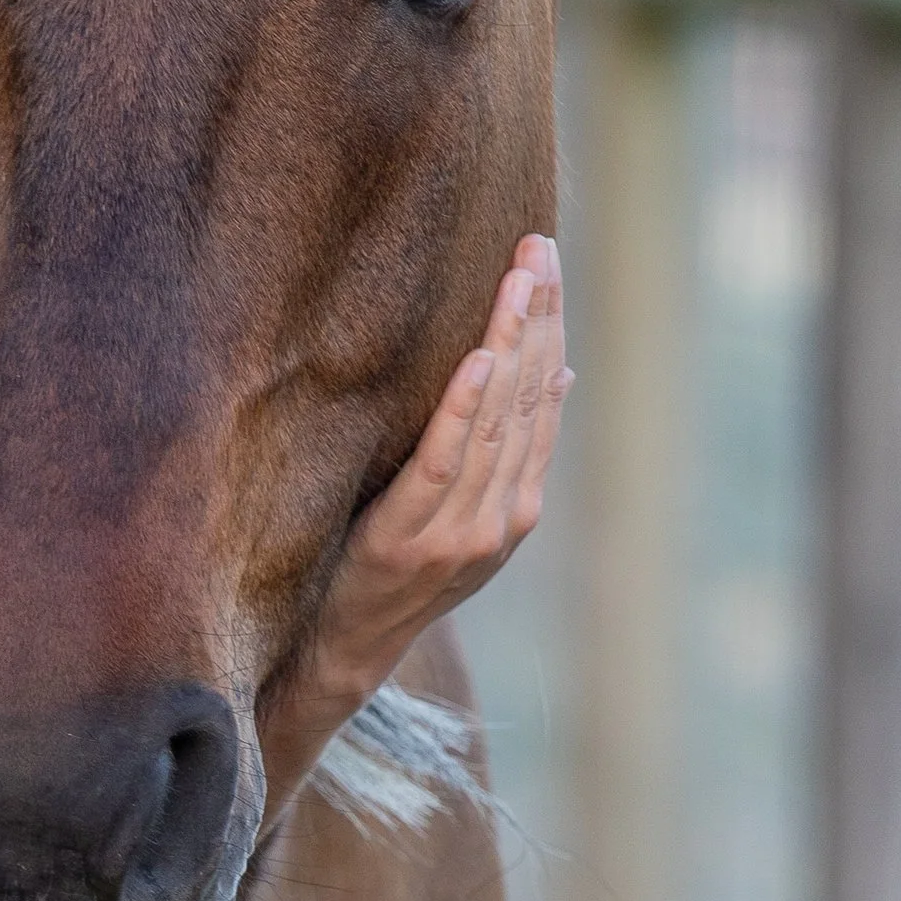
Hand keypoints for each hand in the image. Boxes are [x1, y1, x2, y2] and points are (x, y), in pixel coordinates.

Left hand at [260, 237, 569, 809]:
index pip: (543, 399)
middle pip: (526, 399)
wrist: (345, 652)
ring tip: (520, 279)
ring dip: (510, 343)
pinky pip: (443, 460)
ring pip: (495, 421)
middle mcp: (502, 516)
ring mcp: (462, 531)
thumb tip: (555, 375)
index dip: (549, 329)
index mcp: (518, 506)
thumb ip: (506, 453)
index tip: (548, 264)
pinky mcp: (413, 537)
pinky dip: (463, 408)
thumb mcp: (460, 510)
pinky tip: (475, 358)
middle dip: (537, 318)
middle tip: (538, 248)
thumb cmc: (392, 571)